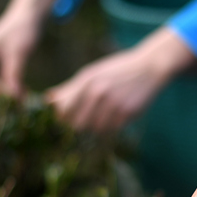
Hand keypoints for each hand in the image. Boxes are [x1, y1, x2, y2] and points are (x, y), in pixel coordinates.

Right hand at [0, 0, 57, 99]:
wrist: (28, 15)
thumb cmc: (23, 30)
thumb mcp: (19, 53)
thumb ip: (14, 74)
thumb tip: (13, 96)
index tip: (15, 99)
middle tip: (19, 101)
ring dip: (4, 92)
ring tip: (22, 97)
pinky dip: (8, 86)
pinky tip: (22, 90)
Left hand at [45, 27, 195, 131]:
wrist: (148, 67)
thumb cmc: (116, 70)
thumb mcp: (91, 74)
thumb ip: (69, 88)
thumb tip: (48, 99)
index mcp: (86, 81)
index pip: (65, 110)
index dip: (62, 118)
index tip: (65, 119)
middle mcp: (98, 92)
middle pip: (78, 123)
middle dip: (79, 125)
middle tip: (84, 121)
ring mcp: (113, 103)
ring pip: (95, 129)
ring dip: (96, 126)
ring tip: (103, 115)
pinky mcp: (127, 113)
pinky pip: (112, 129)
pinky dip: (111, 126)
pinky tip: (116, 114)